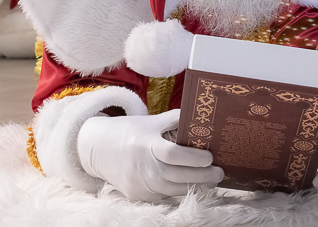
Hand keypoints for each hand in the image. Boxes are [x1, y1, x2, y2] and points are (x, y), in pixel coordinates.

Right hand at [77, 110, 223, 200]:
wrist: (98, 149)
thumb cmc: (131, 131)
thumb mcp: (151, 121)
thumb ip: (175, 120)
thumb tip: (202, 120)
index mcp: (146, 144)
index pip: (172, 154)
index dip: (193, 157)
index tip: (211, 157)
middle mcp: (142, 167)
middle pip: (177, 176)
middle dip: (202, 176)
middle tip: (220, 173)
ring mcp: (139, 185)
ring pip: (173, 191)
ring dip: (195, 187)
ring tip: (211, 181)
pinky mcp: (137, 197)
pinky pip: (163, 197)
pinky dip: (179, 193)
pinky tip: (193, 187)